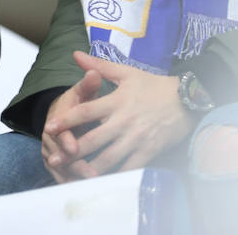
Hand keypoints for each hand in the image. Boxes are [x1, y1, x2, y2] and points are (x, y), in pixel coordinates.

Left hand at [43, 51, 193, 177]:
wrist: (188, 99)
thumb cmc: (154, 86)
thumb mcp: (127, 72)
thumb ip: (99, 66)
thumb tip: (75, 54)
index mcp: (116, 101)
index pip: (86, 111)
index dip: (67, 120)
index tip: (49, 128)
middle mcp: (124, 122)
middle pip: (93, 139)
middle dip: (72, 152)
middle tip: (53, 160)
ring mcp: (137, 139)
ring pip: (110, 158)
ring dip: (90, 168)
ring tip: (73, 177)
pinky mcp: (149, 151)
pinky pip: (130, 167)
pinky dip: (116, 176)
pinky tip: (103, 182)